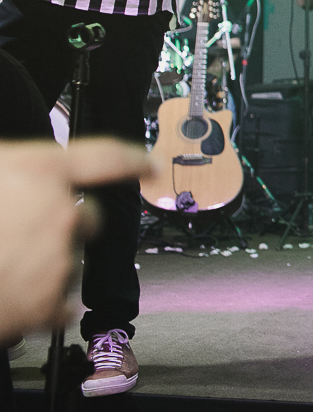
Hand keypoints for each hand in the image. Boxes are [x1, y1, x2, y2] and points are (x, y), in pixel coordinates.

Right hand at [0, 139, 152, 340]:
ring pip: (69, 261)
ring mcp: (58, 261)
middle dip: (64, 225)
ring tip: (2, 267)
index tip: (149, 164)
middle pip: (87, 217)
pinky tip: (10, 294)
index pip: (106, 156)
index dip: (133, 158)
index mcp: (40, 173)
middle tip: (21, 235)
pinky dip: (41, 303)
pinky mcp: (49, 305)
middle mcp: (61, 213)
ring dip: (45, 265)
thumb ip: (14, 174)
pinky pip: (61, 304)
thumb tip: (26, 179)